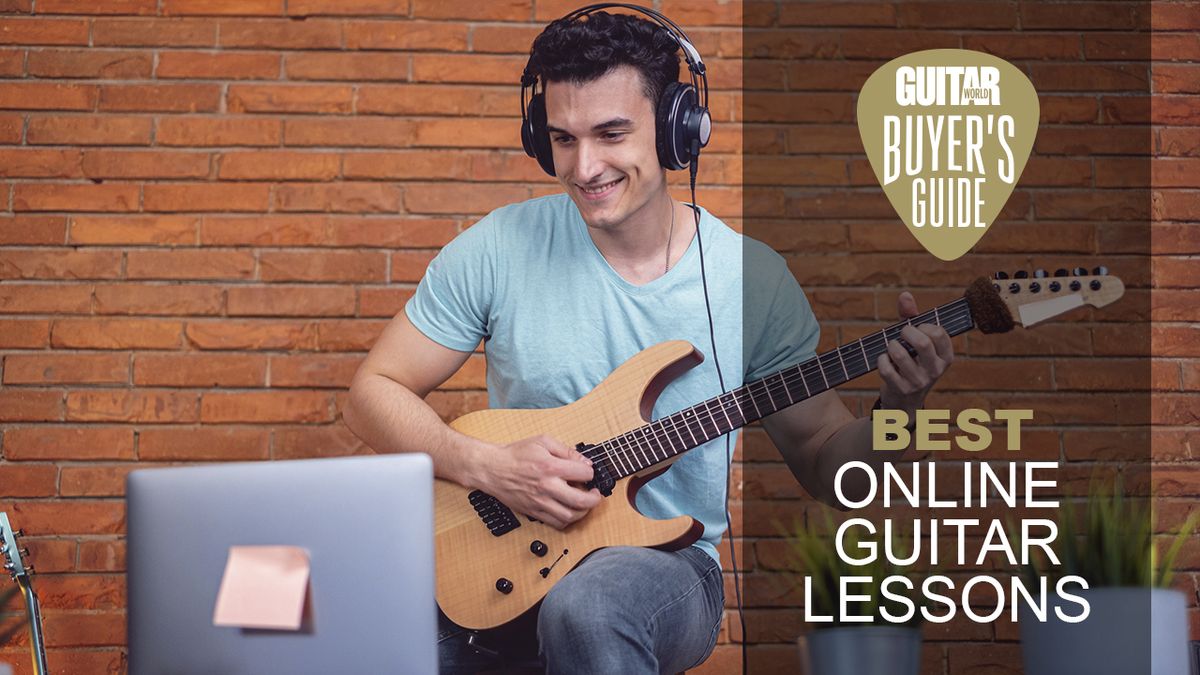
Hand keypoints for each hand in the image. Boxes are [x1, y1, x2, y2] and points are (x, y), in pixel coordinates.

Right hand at [475, 434, 601, 529]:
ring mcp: (540, 502)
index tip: (589, 472)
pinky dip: (567, 520)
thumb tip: (584, 461)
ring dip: (583, 512)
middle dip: (594, 499)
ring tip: (584, 504)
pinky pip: (556, 523)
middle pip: (580, 501)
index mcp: (550, 466)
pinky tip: (568, 510)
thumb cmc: (515, 454)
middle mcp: (547, 487)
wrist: (492, 469)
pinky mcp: (533, 511)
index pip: (584, 473)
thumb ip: (566, 450)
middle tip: (595, 494)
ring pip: (570, 517)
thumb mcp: (542, 441)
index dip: (591, 472)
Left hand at [877, 291, 952, 414]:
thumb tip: (905, 295)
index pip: (938, 332)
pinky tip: (884, 361)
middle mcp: (935, 370)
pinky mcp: (901, 389)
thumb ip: (910, 316)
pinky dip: (880, 360)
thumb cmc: (911, 362)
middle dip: (905, 331)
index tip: (916, 328)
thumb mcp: (915, 341)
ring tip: (891, 348)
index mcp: (945, 356)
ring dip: (890, 345)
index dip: (922, 325)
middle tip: (901, 334)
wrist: (904, 401)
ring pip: (900, 354)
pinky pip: (885, 368)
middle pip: (922, 342)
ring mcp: (919, 381)